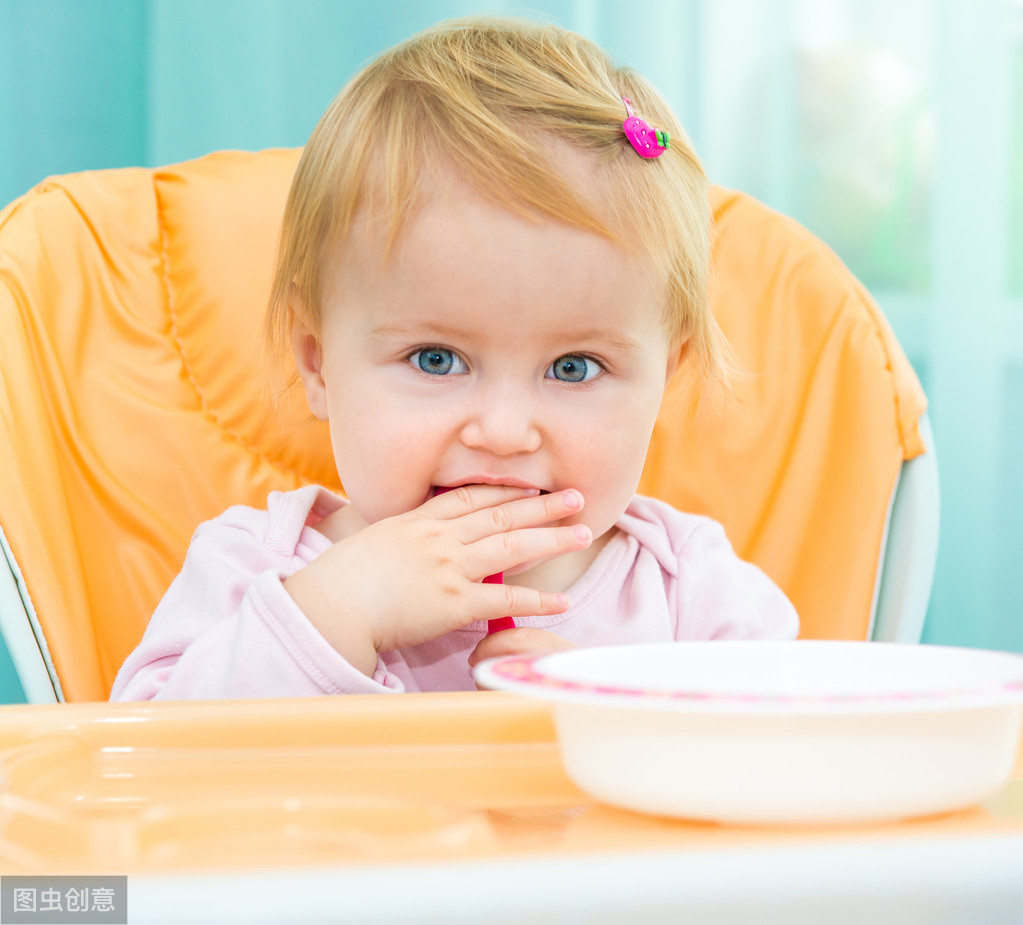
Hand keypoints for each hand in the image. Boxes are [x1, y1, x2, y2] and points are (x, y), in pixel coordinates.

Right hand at [284, 486, 590, 675]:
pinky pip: (506, 601)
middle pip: (501, 514)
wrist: (331, 604)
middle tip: (576, 496)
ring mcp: (450, 568)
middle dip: (542, 504)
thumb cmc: (342, 577)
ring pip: (512, 546)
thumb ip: (402, 537)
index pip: (471, 497)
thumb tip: (412, 541)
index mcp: (420, 520)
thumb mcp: (374, 541)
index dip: (506, 490)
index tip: (531, 484)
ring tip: (583, 532)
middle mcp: (441, 538)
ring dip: (551, 538)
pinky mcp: (454, 604)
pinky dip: (537, 601)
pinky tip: (561, 602)